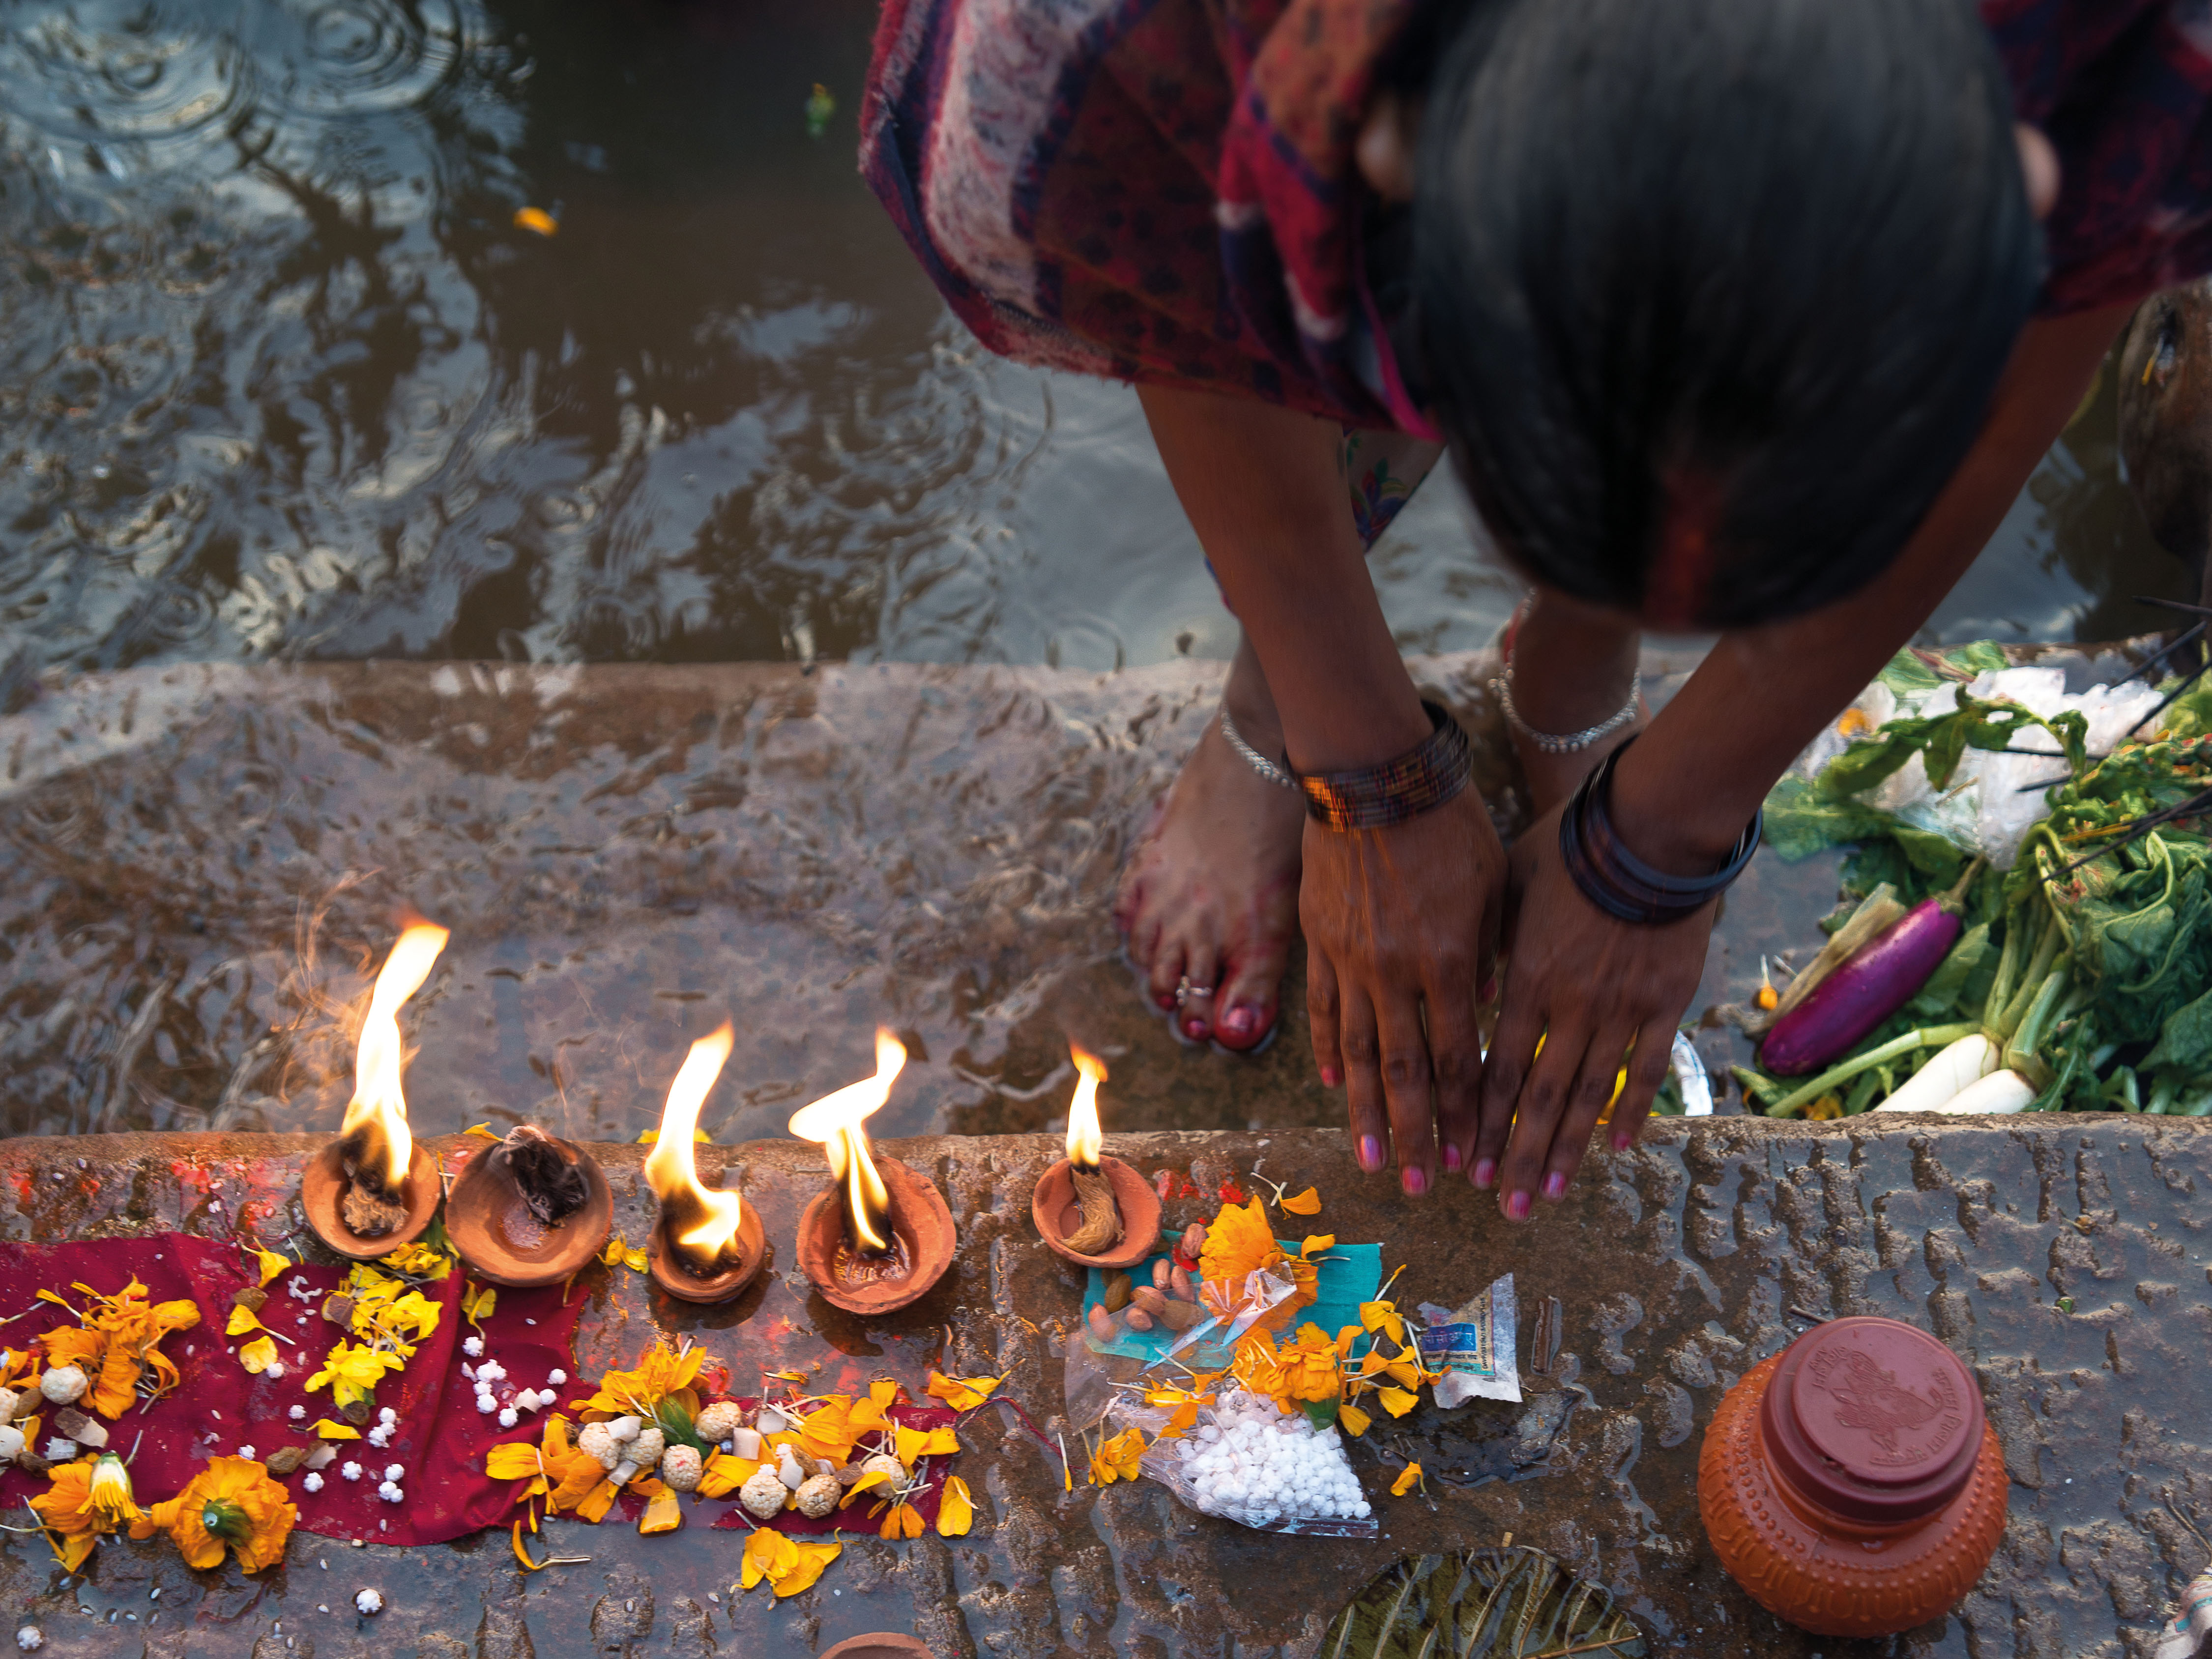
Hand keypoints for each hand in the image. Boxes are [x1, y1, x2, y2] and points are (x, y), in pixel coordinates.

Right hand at [1303, 788, 1504, 1196]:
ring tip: (1373, 1160)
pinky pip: (1321, 1010)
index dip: (1467, 1112)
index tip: (1474, 1157)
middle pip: (1405, 1071)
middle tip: (1423, 1188)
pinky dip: (1326, 1054)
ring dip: (1366, 1113)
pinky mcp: (1318, 942)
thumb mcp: (1492, 888)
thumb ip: (1489, 955)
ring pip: (1356, 1053)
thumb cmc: (1450, 823)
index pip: (1460, 1056)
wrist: (1375, 775)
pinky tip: (1331, 1089)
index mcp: (1451, 960)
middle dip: (1417, 1134)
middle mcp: (1397, 971)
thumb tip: (1488, 1011)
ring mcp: (1350, 960)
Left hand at [1471, 801, 1711, 1218]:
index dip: (1479, 1123)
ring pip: (1588, 1095)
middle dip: (1517, 1157)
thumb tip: (1467, 996)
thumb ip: (1487, 949)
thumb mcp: (1503, 891)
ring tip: (1549, 1197)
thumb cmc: (1564, 849)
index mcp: (1524, 982)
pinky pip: (1645, 1067)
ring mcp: (1620, 1009)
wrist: (1646, 829)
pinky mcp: (1665, 1003)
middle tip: (1502, 1207)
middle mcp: (1569, 1007)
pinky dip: (1630, 1109)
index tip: (1462, 1166)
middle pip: (1538, 1099)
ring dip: (1567, 1150)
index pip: (1493, 1070)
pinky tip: (1619, 1147)